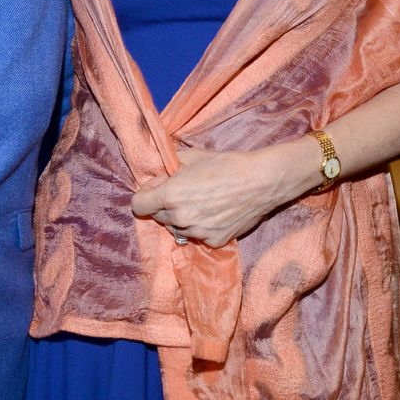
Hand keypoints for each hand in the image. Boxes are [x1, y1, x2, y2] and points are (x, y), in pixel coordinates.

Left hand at [131, 142, 312, 248]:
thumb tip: (156, 179)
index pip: (138, 205)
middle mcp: (180, 218)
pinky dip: (202, 227)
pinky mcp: (214, 241)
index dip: (145, 195)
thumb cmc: (225, 165)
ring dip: (182, 218)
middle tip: (183, 192)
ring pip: (177, 228)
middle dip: (164, 206)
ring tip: (202, 202)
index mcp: (170, 196)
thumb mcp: (190, 158)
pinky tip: (216, 213)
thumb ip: (167, 170)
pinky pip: (198, 236)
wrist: (261, 181)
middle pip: (157, 217)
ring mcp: (197, 233)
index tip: (156, 190)